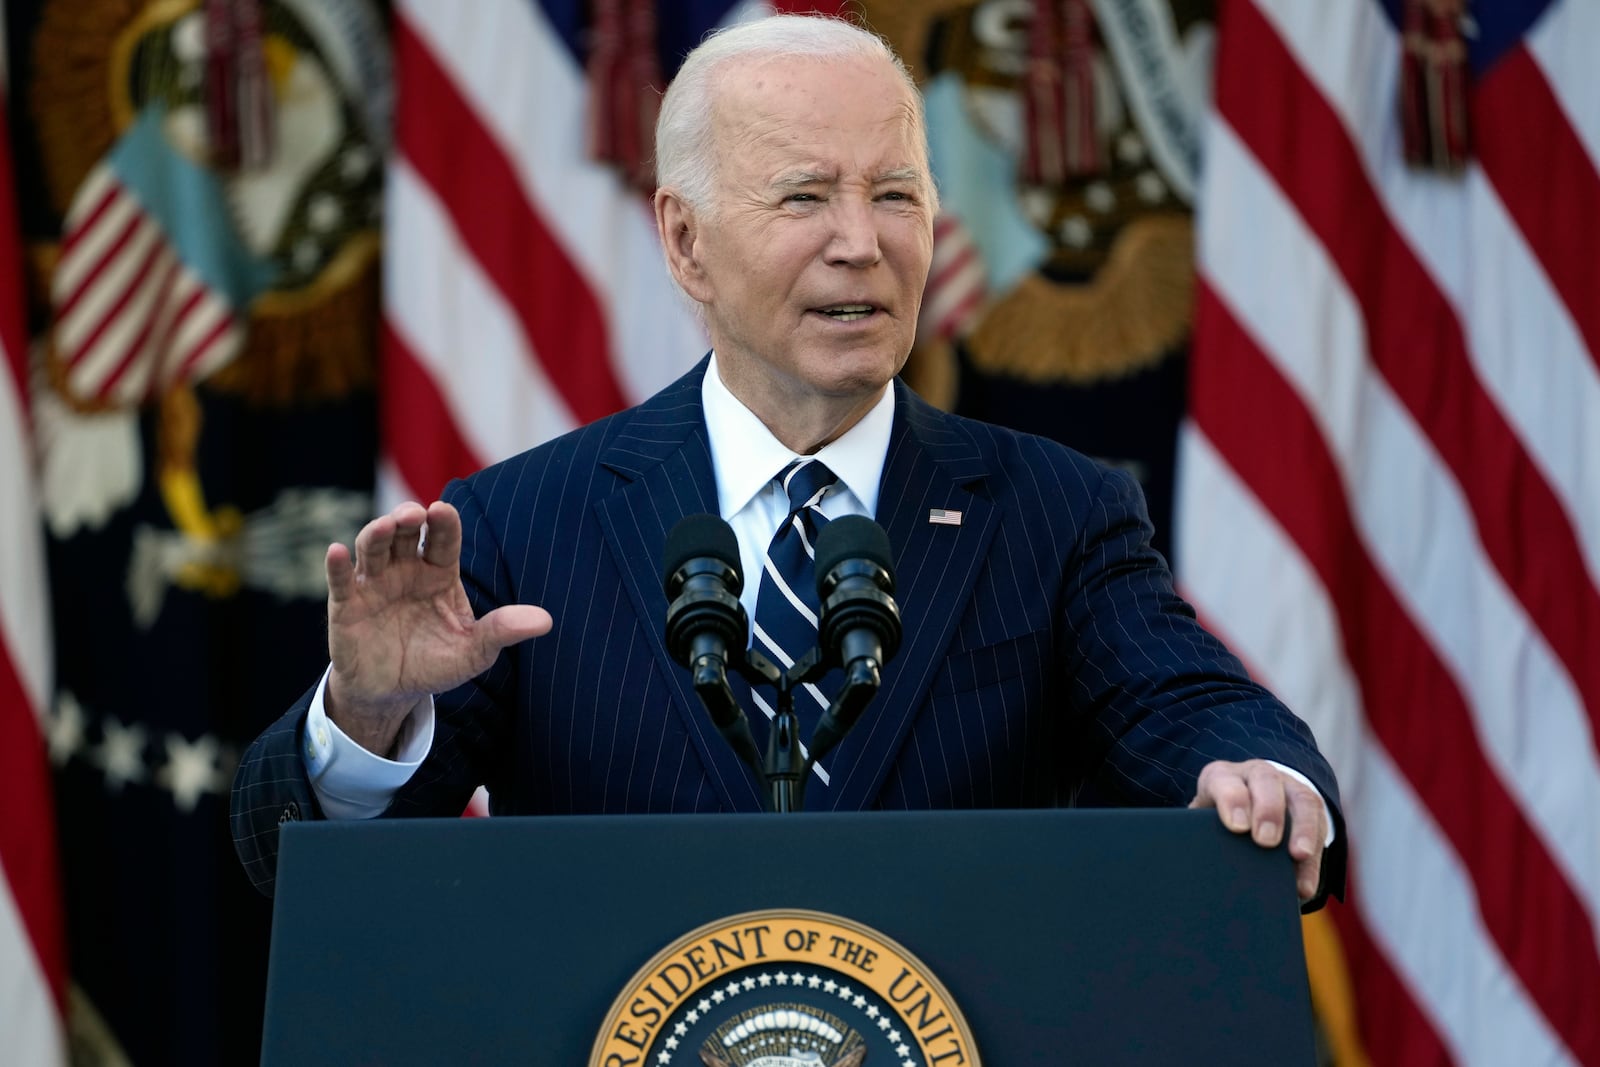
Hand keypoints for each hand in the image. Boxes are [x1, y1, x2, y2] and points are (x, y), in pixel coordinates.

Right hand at [324, 500, 551, 753]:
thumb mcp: (474, 651)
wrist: (393, 693)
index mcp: (439, 572)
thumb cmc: (437, 664)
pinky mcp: (346, 603)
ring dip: (377, 533)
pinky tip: (336, 552)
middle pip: (406, 533)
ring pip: (373, 547)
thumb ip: (503, 631)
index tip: (443, 511)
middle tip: (414, 514)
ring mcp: (374, 582)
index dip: (443, 522)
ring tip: (386, 527)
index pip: (444, 538)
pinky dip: (337, 565)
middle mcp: (406, 569)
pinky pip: (340, 579)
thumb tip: (545, 621)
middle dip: (408, 518)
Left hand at [1189, 759, 1326, 902]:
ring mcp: (1287, 787)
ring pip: (1301, 798)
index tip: (1236, 827)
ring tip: (1299, 855)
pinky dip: (1314, 857)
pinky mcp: (1310, 808)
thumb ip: (1198, 835)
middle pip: (1266, 780)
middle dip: (1268, 810)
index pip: (1225, 780)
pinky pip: (1320, 825)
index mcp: (1222, 776)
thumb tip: (1193, 867)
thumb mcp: (1201, 821)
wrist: (1242, 803)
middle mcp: (1256, 775)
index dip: (1232, 799)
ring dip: (1303, 828)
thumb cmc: (1214, 820)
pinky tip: (1305, 883)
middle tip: (1266, 841)